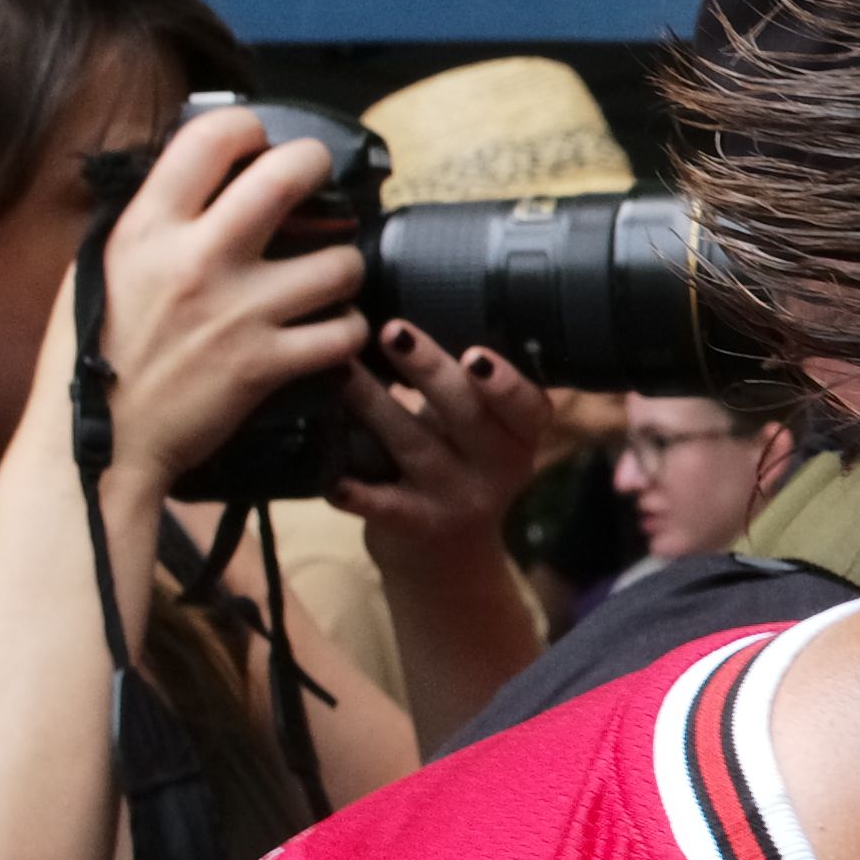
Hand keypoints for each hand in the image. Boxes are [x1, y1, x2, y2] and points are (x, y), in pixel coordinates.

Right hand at [43, 110, 365, 506]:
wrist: (96, 447)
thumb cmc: (92, 358)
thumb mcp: (101, 269)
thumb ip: (149, 225)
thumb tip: (193, 183)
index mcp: (145, 228)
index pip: (209, 137)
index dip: (249, 127)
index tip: (259, 141)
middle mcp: (196, 259)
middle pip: (288, 177)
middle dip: (318, 167)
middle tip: (322, 181)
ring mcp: (238, 311)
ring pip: (338, 259)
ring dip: (345, 264)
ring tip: (329, 275)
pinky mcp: (267, 363)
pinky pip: (344, 330)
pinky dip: (348, 330)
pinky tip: (331, 330)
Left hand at [333, 323, 567, 571]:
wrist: (446, 556)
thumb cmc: (457, 465)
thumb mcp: (481, 429)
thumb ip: (466, 386)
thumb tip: (417, 303)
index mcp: (520, 434)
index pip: (526, 405)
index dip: (504, 383)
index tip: (474, 354)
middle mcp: (498, 467)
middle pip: (465, 414)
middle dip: (429, 370)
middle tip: (393, 331)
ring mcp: (458, 499)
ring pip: (416, 447)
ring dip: (377, 407)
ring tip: (342, 372)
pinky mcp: (418, 526)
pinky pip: (387, 507)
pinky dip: (360, 493)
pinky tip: (334, 478)